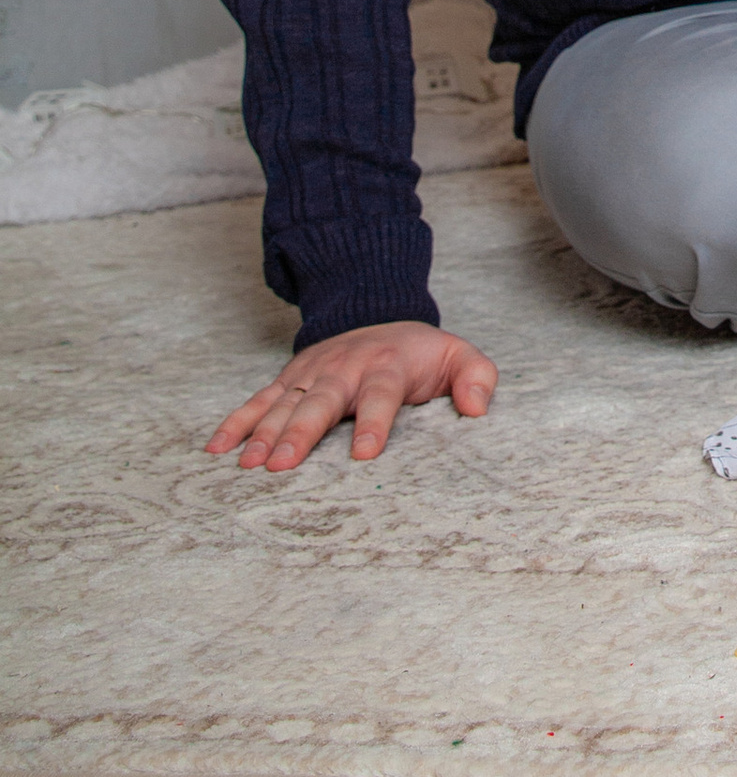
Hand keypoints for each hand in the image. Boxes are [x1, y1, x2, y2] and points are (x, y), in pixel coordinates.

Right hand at [204, 321, 497, 473]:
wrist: (378, 312)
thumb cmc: (421, 352)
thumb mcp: (459, 355)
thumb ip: (477, 376)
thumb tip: (479, 407)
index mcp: (387, 365)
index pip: (381, 395)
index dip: (374, 423)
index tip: (365, 454)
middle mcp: (344, 368)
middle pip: (322, 401)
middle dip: (301, 432)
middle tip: (282, 464)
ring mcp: (312, 373)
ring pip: (285, 403)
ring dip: (264, 432)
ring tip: (249, 464)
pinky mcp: (289, 380)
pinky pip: (258, 400)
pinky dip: (236, 422)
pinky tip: (217, 448)